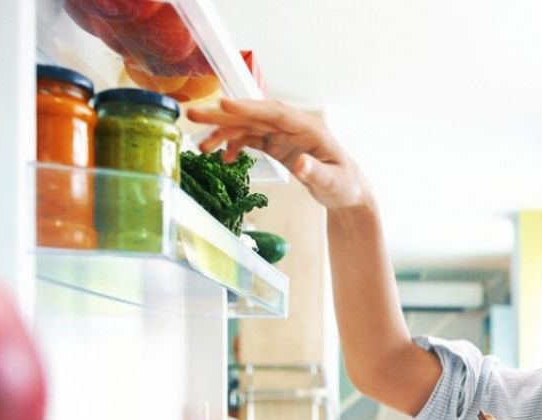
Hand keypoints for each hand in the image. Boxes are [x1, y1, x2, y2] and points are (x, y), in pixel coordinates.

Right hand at [187, 98, 371, 209]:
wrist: (346, 192)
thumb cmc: (345, 185)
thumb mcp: (334, 183)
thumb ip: (317, 173)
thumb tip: (300, 164)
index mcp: (309, 128)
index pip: (276, 113)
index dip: (250, 108)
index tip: (224, 104)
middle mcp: (293, 126)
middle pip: (255, 116)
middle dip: (224, 115)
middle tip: (194, 114)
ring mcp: (283, 134)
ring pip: (248, 126)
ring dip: (223, 133)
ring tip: (201, 145)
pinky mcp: (276, 144)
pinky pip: (250, 139)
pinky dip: (235, 146)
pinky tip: (223, 158)